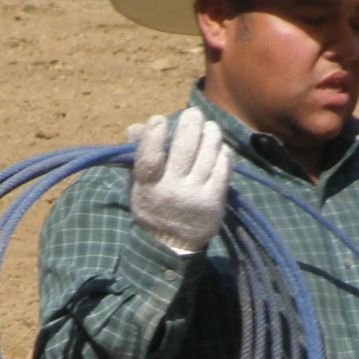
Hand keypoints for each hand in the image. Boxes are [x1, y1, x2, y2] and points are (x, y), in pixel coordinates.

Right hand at [127, 108, 229, 255]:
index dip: (153, 135)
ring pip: (207, 154)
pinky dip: (223, 153)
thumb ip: (138, 155)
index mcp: (147, 186)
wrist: (173, 244)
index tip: (159, 119)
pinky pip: (223, 169)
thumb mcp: (138, 184)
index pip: (149, 158)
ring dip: (211, 134)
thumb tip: (135, 127)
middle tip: (194, 113)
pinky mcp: (214, 201)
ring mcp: (194, 196)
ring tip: (210, 127)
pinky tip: (220, 148)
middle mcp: (171, 190)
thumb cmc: (154, 205)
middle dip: (191, 124)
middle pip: (184, 149)